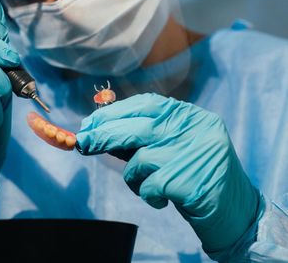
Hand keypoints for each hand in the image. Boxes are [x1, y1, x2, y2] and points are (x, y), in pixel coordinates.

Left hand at [77, 93, 260, 258]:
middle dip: (103, 135)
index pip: (145, 104)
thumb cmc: (194, 175)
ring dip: (133, 176)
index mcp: (191, 115)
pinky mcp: (188, 181)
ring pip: (139, 158)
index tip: (90, 123)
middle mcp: (195, 128)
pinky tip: (161, 200)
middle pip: (136, 127)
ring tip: (146, 185)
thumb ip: (142, 136)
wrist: (234, 212)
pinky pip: (148, 186)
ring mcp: (192, 153)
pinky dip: (147, 195)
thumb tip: (98, 129)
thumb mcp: (171, 147)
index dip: (113, 113)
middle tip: (83, 144)